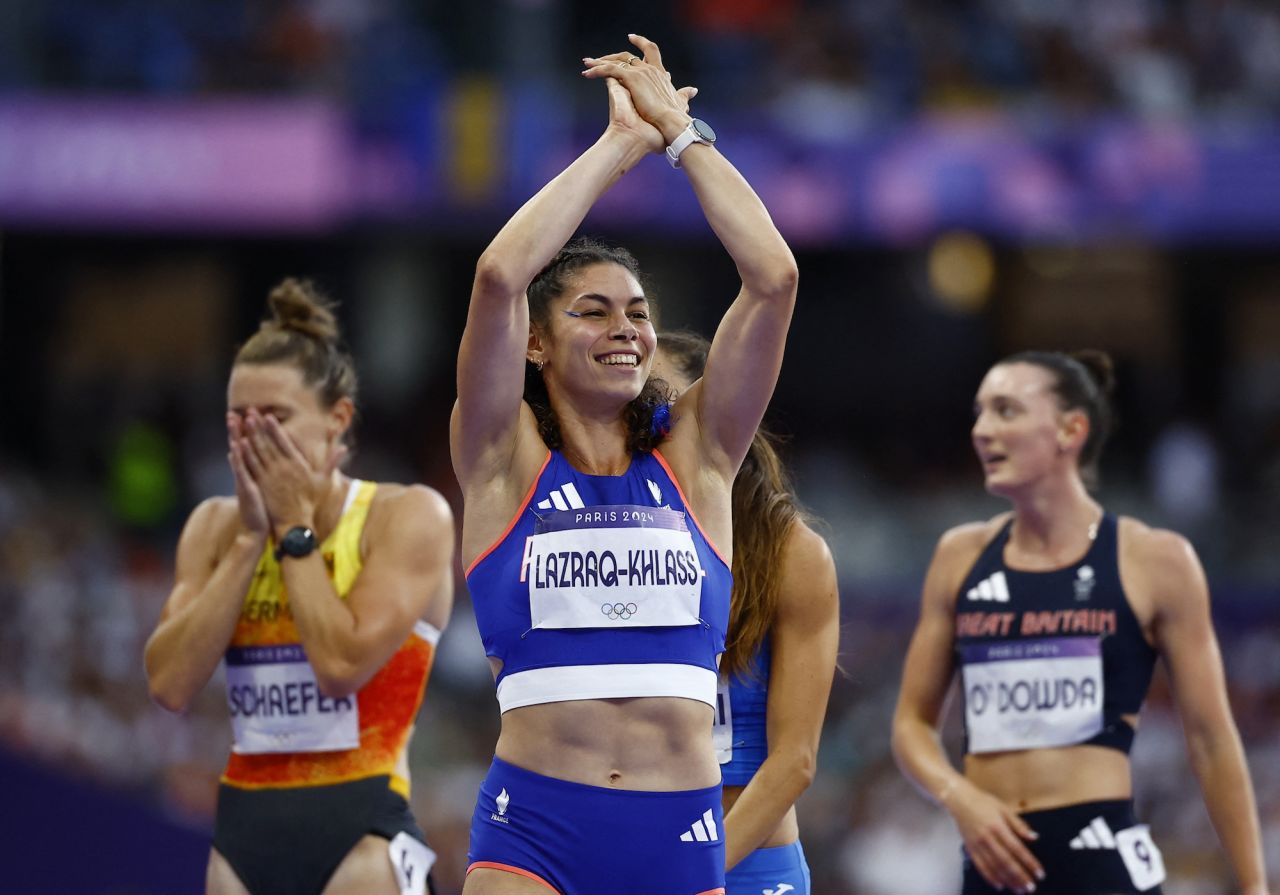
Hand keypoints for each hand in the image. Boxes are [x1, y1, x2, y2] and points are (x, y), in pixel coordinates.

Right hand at [227, 413, 269, 535]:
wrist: (258, 529)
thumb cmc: (264, 510)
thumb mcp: (262, 489)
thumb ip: (260, 475)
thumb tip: (262, 464)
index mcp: (251, 471)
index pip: (247, 448)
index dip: (245, 432)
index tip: (245, 416)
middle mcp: (245, 473)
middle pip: (240, 446)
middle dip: (237, 429)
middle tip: (233, 411)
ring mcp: (244, 478)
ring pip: (238, 453)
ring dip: (235, 436)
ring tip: (233, 419)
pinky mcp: (245, 487)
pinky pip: (241, 469)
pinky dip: (238, 456)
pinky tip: (236, 444)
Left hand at [236, 409, 345, 532]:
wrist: (295, 521)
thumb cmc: (310, 501)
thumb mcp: (324, 480)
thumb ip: (332, 462)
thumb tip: (344, 448)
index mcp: (297, 464)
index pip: (284, 441)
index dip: (275, 428)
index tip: (268, 416)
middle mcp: (283, 467)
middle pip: (268, 443)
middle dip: (258, 426)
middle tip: (250, 412)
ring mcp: (270, 475)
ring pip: (257, 451)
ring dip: (249, 435)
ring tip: (243, 422)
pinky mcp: (260, 484)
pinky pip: (251, 465)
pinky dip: (244, 454)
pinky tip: (238, 443)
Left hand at [583, 34, 697, 148]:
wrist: (672, 121)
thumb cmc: (676, 117)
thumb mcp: (680, 101)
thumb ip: (684, 94)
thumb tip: (692, 90)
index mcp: (659, 73)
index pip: (650, 52)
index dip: (641, 43)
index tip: (632, 38)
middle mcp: (649, 69)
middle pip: (628, 55)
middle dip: (613, 55)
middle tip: (599, 58)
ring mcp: (640, 72)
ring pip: (616, 61)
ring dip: (600, 62)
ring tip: (587, 63)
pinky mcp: (632, 78)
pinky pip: (609, 70)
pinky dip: (597, 70)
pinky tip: (586, 73)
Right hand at [946, 780, 1043, 892]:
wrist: (959, 799)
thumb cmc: (982, 802)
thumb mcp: (1003, 808)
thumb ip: (1019, 824)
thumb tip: (1034, 837)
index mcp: (998, 826)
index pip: (1017, 848)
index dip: (1029, 862)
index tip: (1039, 873)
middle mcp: (987, 837)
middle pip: (1006, 861)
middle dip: (1020, 876)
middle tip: (1031, 887)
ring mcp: (977, 844)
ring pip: (994, 866)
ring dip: (1008, 880)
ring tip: (1019, 889)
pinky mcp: (970, 848)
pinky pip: (980, 866)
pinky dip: (990, 877)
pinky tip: (1000, 885)